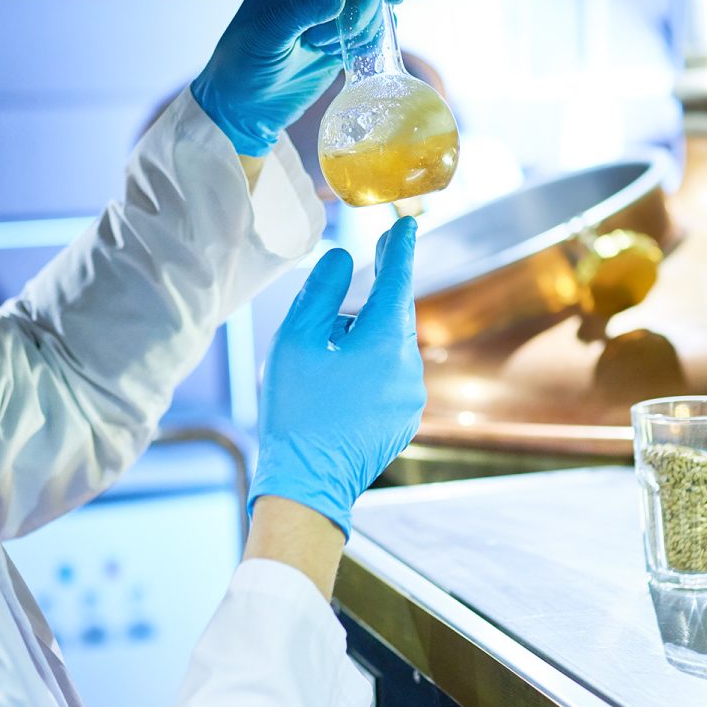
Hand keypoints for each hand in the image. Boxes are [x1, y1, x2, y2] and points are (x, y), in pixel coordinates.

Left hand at [190, 0, 405, 156]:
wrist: (242, 106)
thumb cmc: (243, 65)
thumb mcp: (268, 34)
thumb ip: (303, 8)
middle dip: (359, 13)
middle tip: (321, 40)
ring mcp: (330, 14)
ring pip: (374, 10)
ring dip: (359, 32)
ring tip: (321, 49)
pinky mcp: (339, 40)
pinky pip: (371, 34)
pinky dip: (367, 46)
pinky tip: (340, 58)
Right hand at [248, 218, 425, 538]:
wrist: (308, 482)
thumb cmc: (296, 409)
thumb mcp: (295, 341)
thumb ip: (320, 293)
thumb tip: (343, 260)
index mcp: (385, 342)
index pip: (398, 280)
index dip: (400, 248)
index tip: (408, 224)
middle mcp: (408, 367)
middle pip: (395, 315)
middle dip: (379, 293)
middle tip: (379, 257)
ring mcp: (410, 397)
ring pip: (391, 347)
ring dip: (366, 337)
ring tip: (324, 355)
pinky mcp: (404, 419)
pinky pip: (391, 376)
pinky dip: (371, 366)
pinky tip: (338, 384)